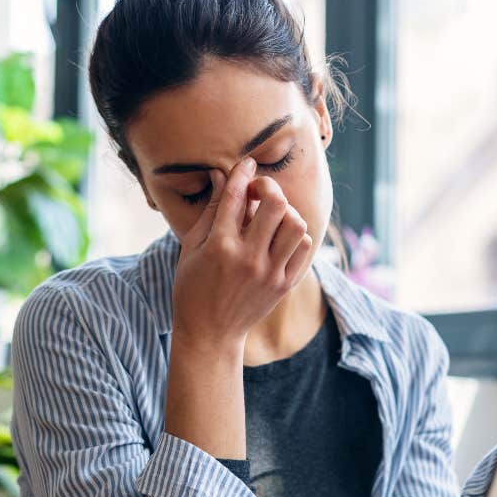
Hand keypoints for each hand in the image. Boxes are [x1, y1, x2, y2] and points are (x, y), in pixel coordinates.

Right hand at [171, 157, 312, 348]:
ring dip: (285, 212)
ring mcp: (270, 273)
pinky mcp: (284, 285)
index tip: (247, 163)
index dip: (243, 172)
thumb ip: (209, 210)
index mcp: (220, 246)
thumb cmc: (193, 287)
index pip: (237, 195)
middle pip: (276, 203)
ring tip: (271, 217)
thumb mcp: (192, 247)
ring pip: (296, 224)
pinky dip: (295, 235)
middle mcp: (248, 258)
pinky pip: (304, 247)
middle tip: (258, 193)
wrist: (210, 333)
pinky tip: (280, 237)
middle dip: (268, 188)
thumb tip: (221, 174)